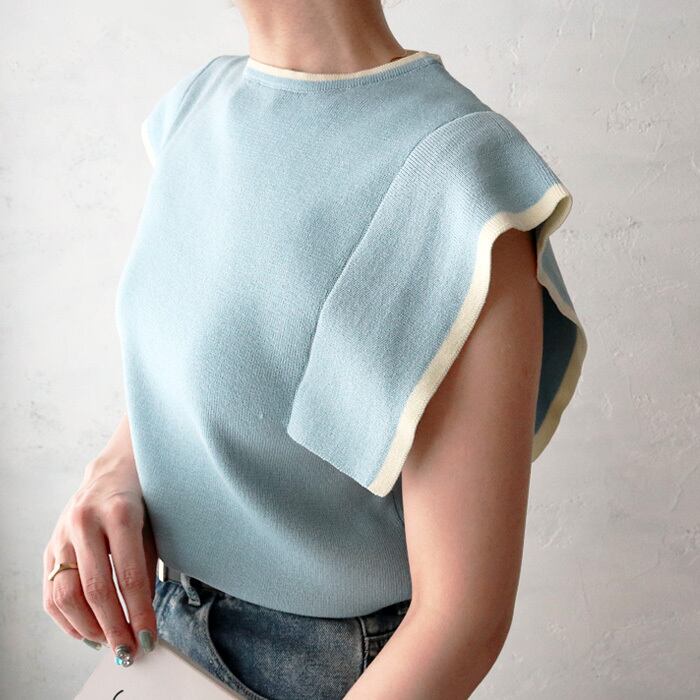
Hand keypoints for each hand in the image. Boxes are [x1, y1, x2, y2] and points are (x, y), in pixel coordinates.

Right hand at [42, 453, 158, 665]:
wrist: (113, 469)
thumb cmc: (142, 498)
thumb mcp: (153, 526)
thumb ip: (145, 568)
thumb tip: (141, 615)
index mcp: (119, 513)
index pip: (128, 575)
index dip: (139, 613)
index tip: (149, 638)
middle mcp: (85, 522)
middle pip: (94, 589)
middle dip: (113, 627)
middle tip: (128, 651)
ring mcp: (62, 533)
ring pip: (65, 595)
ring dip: (87, 628)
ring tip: (108, 643)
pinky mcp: (49, 545)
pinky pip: (50, 592)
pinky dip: (67, 619)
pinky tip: (86, 631)